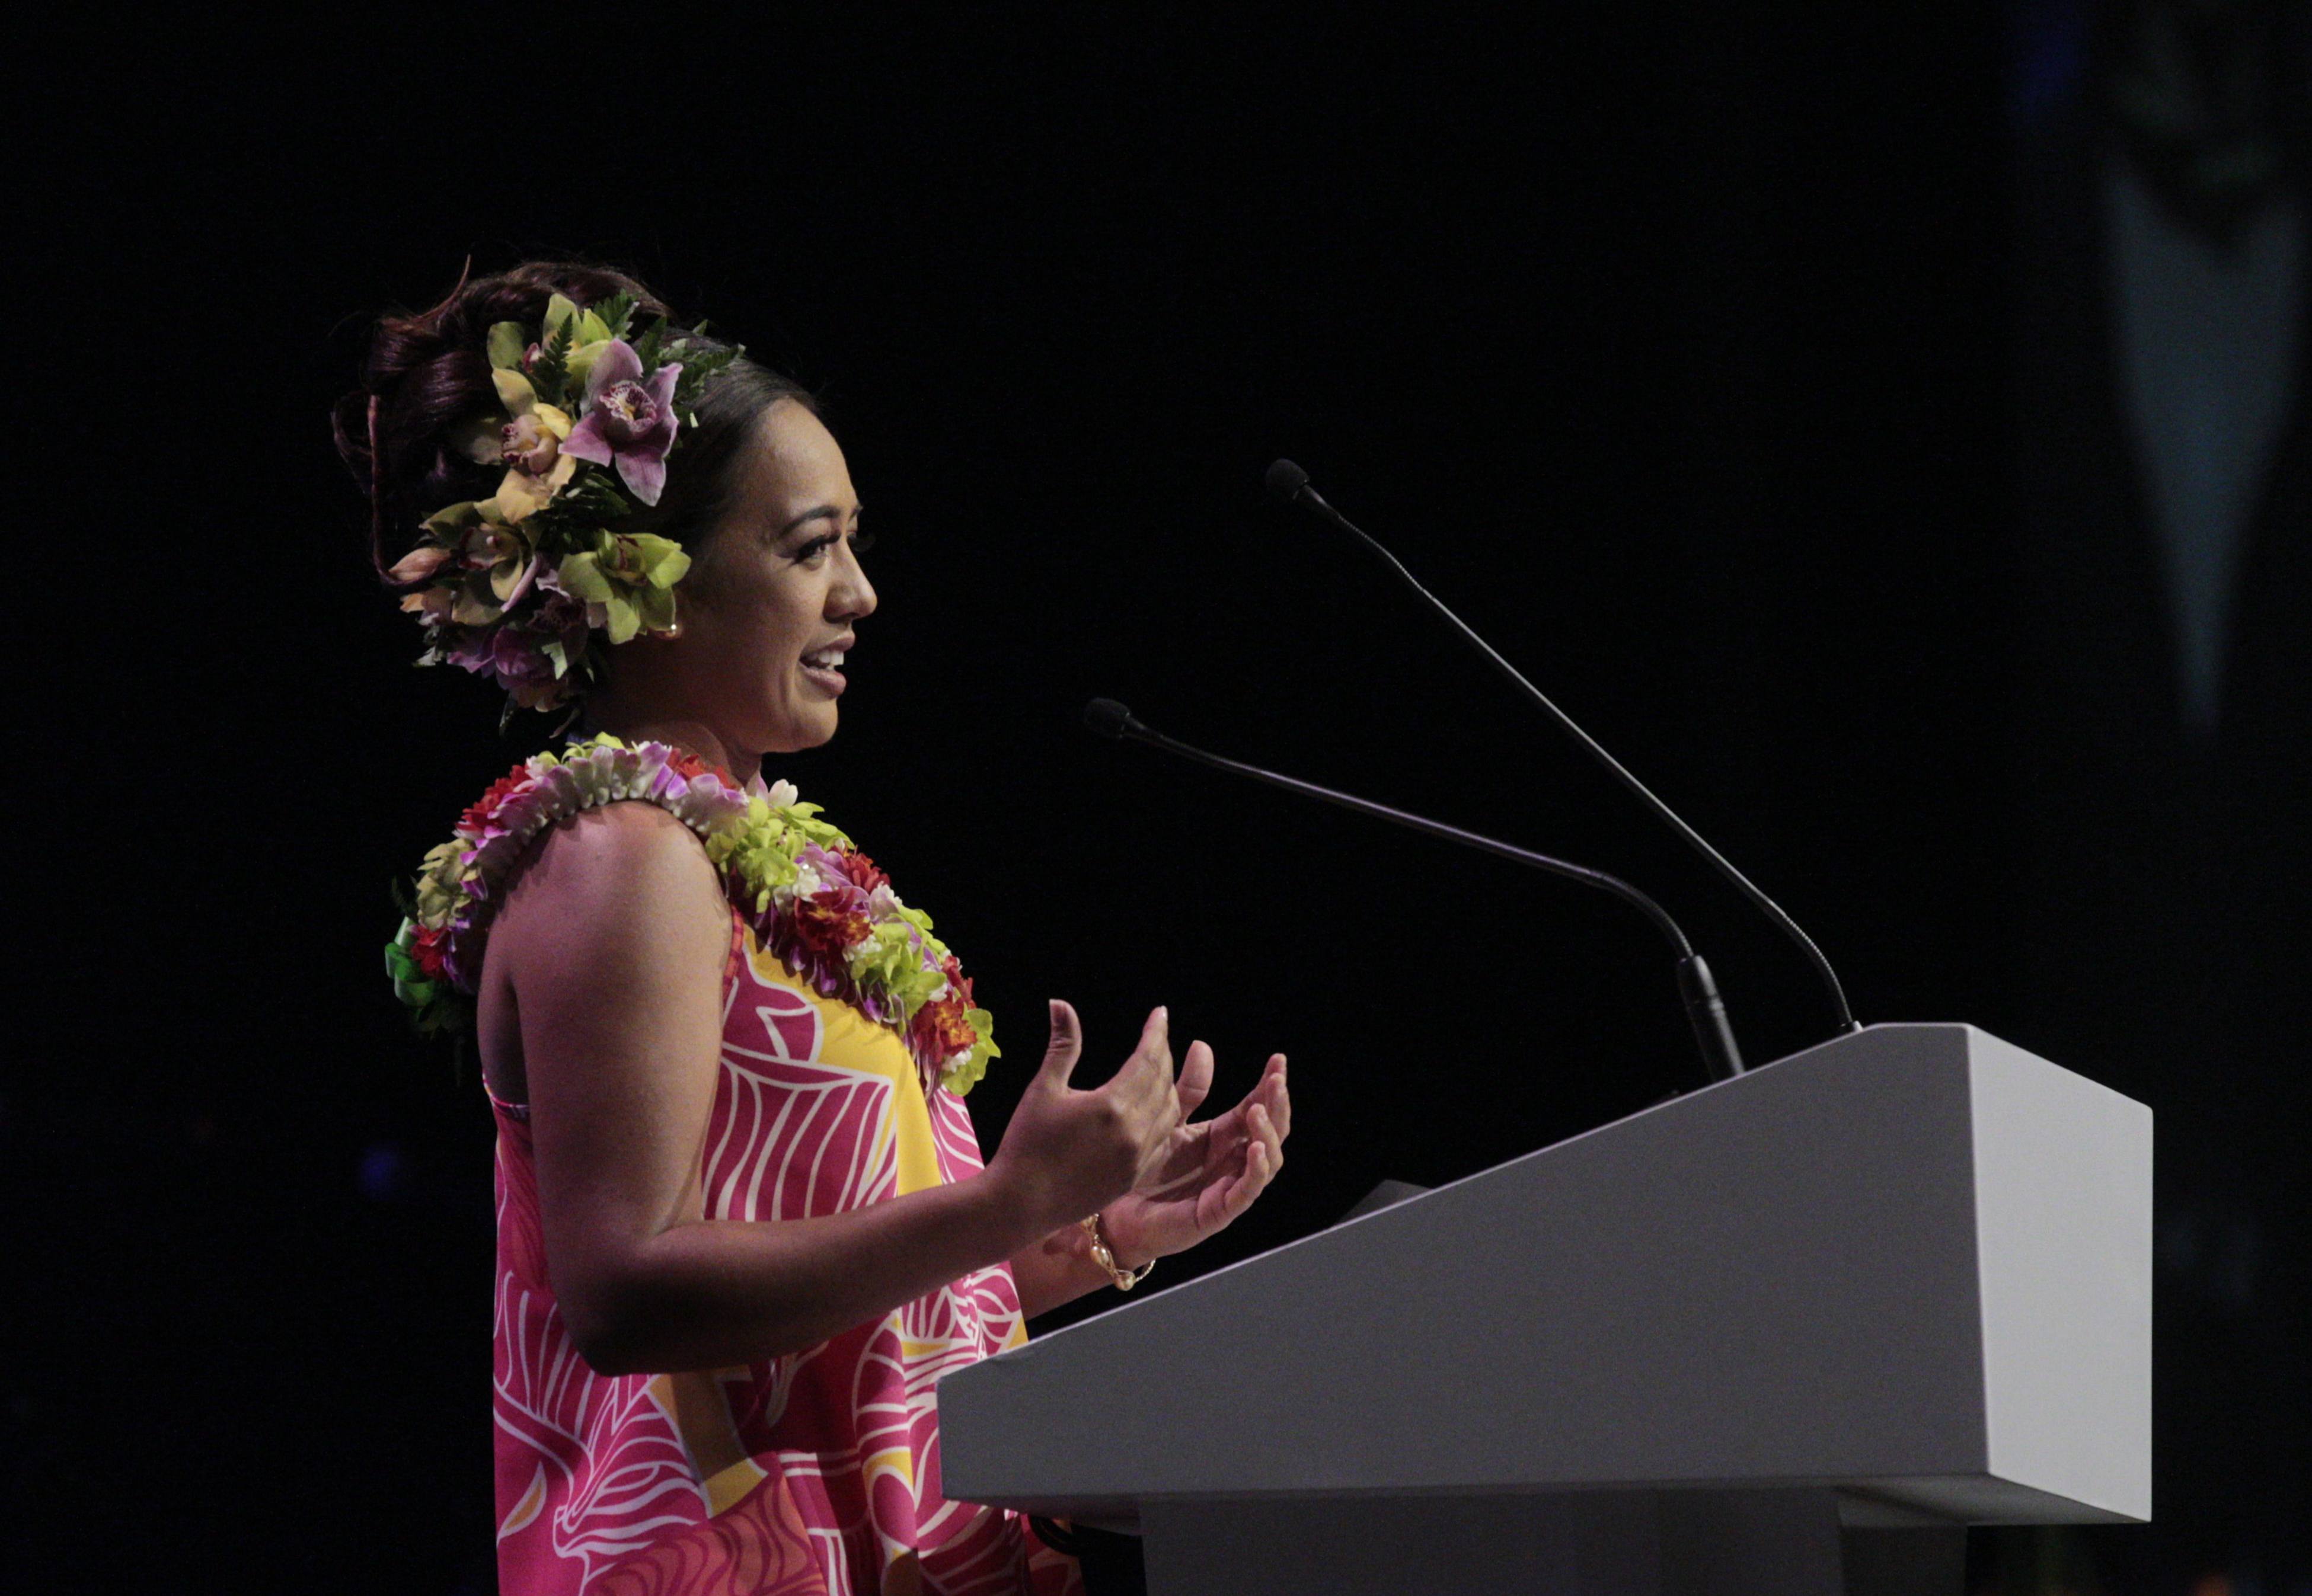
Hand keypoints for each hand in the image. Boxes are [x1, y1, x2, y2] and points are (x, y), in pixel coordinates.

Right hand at [985, 1001, 1181, 1240]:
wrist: (1022, 1204)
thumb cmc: (1027, 1143)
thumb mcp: (1043, 1089)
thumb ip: (1063, 1045)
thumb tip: (1060, 1003)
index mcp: (1113, 1106)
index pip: (1148, 1058)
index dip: (1156, 1033)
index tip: (1160, 1012)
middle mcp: (1135, 1132)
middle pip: (1164, 1082)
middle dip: (1163, 1054)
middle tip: (1156, 1035)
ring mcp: (1139, 1158)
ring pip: (1170, 1111)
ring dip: (1167, 1084)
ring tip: (1157, 1065)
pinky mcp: (1135, 1177)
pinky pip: (1163, 1139)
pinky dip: (1165, 1116)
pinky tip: (1155, 1106)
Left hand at [1097, 1043, 1287, 1265]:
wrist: (1115, 1215)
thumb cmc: (1142, 1171)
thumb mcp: (1167, 1121)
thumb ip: (1188, 1089)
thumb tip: (1202, 1044)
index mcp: (1222, 1138)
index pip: (1257, 1107)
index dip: (1269, 1086)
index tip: (1278, 1059)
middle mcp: (1233, 1161)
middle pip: (1271, 1131)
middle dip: (1278, 1104)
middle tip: (1276, 1079)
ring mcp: (1230, 1186)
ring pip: (1269, 1160)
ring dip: (1269, 1133)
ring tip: (1259, 1109)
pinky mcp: (1220, 1211)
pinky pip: (1247, 1191)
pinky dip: (1257, 1169)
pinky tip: (1255, 1148)